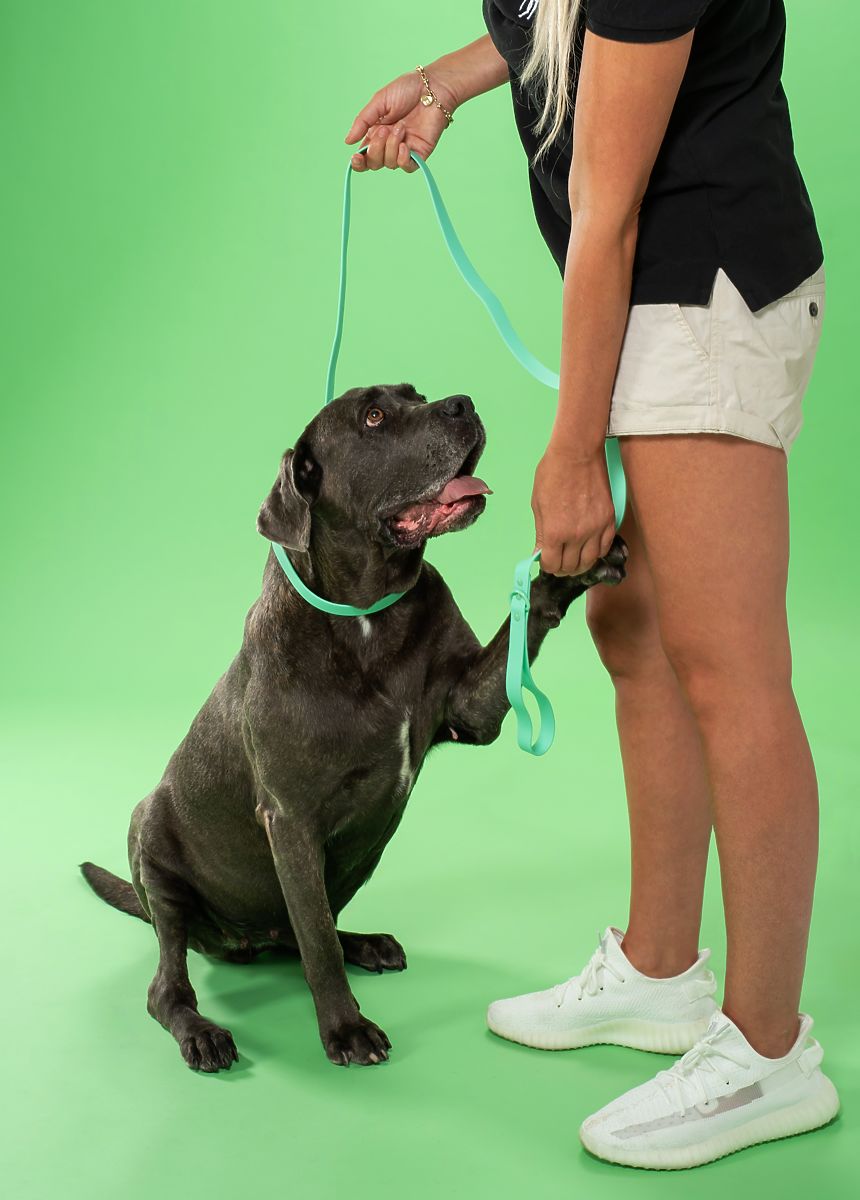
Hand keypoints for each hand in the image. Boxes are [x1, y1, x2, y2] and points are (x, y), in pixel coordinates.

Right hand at [345, 68, 456, 172]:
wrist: (432, 87)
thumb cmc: (407, 89)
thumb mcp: (378, 102)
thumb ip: (363, 122)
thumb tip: (348, 141)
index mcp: (377, 132)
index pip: (364, 156)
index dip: (358, 162)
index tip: (356, 157)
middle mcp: (389, 144)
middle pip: (374, 163)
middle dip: (375, 149)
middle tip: (384, 130)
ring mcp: (405, 149)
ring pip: (389, 164)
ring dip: (391, 147)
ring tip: (401, 127)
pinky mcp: (420, 153)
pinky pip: (407, 167)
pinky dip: (402, 159)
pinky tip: (404, 145)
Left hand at [532, 442, 616, 576]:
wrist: (577, 453)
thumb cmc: (552, 474)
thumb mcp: (537, 505)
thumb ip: (541, 533)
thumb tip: (541, 552)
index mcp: (555, 532)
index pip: (552, 565)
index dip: (547, 566)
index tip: (546, 561)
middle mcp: (577, 535)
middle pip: (572, 567)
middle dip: (562, 568)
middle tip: (559, 562)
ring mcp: (596, 529)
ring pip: (590, 561)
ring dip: (580, 564)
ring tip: (574, 559)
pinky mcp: (609, 520)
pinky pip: (605, 547)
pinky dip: (596, 552)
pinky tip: (588, 547)